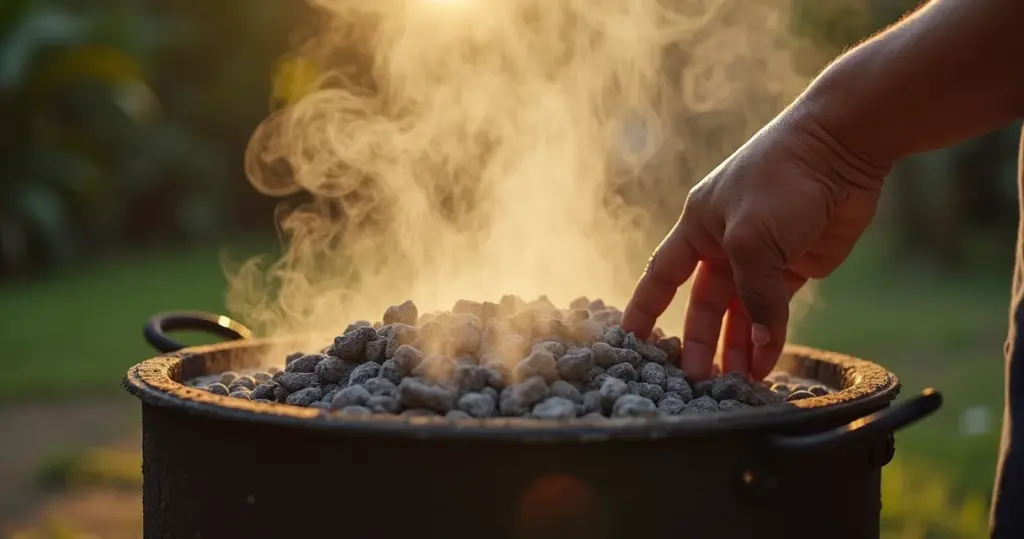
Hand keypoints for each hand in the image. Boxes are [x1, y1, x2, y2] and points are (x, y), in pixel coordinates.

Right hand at [620, 107, 888, 379]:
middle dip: (700, 342)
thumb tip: (761, 348)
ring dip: (738, 347)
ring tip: (736, 385)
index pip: (661, 276)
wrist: (842, 147)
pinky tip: (767, 364)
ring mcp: (762, 255)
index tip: (633, 343)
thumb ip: (754, 296)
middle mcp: (724, 243)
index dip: (645, 309)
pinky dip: (770, 337)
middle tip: (698, 382)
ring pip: (741, 312)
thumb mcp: (753, 239)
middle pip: (704, 304)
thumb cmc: (782, 180)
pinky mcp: (796, 264)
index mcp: (698, 227)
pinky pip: (775, 309)